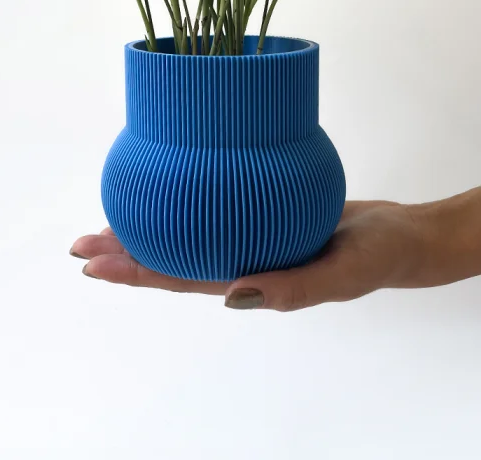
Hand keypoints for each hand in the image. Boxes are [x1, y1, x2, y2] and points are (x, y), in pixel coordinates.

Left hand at [70, 201, 433, 311]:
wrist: (400, 235)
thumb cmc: (376, 258)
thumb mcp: (341, 275)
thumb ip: (293, 289)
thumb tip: (232, 296)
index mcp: (251, 282)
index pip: (179, 279)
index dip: (134, 274)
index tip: (91, 266)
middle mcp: (242, 260)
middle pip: (171, 257)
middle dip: (124, 252)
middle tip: (81, 243)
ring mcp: (251, 236)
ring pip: (188, 231)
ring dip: (150, 225)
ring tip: (112, 216)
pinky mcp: (263, 211)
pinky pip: (216, 206)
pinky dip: (189, 198)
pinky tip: (176, 184)